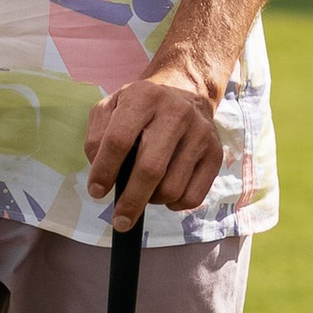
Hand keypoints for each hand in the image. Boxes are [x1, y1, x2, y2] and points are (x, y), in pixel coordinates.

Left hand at [85, 59, 229, 225]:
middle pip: (150, 169)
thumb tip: (100, 173)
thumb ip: (97, 137)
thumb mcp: (111, 108)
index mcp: (144, 97)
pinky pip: (192, 197)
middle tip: (119, 220)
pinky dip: (174, 204)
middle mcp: (176, 113)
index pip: (119, 141)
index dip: (104, 171)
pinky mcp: (216, 154)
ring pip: (172, 188)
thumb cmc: (141, 109)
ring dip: (152, 200)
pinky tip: (165, 192)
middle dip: (130, 201)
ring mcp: (200, 134)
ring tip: (145, 192)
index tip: (96, 191)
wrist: (186, 93)